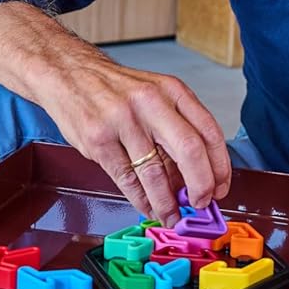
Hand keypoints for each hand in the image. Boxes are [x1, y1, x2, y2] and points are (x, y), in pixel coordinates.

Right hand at [41, 44, 231, 224]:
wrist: (69, 73)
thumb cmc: (115, 88)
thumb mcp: (155, 95)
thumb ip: (176, 127)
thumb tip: (196, 175)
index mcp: (172, 90)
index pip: (209, 131)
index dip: (219, 166)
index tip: (220, 187)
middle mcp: (151, 102)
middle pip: (190, 150)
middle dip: (200, 186)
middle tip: (200, 205)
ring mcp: (123, 120)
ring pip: (155, 173)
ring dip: (167, 203)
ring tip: (171, 214)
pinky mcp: (98, 140)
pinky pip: (127, 179)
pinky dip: (140, 199)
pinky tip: (147, 205)